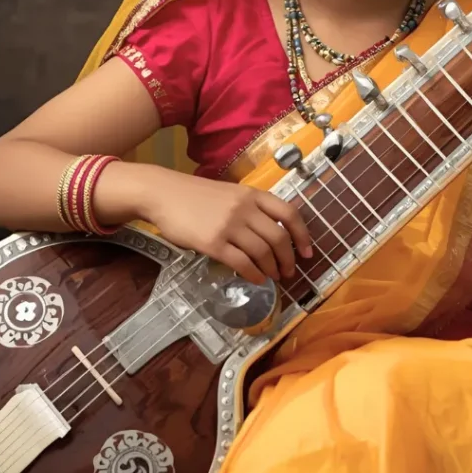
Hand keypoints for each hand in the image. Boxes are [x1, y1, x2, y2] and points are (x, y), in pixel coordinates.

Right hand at [139, 168, 312, 284]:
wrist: (164, 195)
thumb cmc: (197, 196)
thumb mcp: (231, 194)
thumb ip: (251, 209)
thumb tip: (274, 236)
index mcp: (253, 194)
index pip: (289, 214)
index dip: (303, 235)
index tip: (307, 252)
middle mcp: (245, 209)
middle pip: (279, 237)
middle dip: (288, 259)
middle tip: (288, 272)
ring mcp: (229, 226)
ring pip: (262, 252)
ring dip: (272, 268)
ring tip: (272, 277)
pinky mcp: (213, 243)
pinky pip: (242, 262)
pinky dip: (253, 274)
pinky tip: (256, 278)